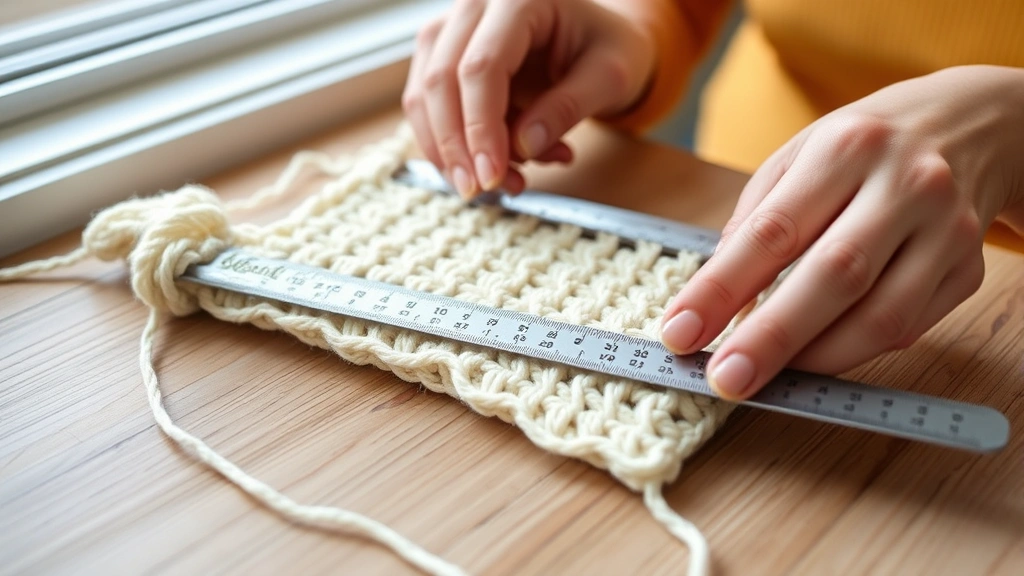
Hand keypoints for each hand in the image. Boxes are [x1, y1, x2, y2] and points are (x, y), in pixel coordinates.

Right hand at [402, 0, 655, 197]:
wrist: (598, 36)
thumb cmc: (608, 47)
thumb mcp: (609, 77)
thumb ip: (567, 108)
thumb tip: (523, 146)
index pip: (482, 67)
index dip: (481, 127)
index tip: (493, 175)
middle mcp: (475, 5)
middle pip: (441, 80)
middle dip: (456, 146)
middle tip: (482, 190)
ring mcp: (451, 28)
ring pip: (423, 94)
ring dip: (450, 150)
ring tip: (501, 182)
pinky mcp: (442, 55)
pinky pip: (429, 106)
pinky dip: (454, 145)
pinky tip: (496, 164)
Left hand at [661, 65, 1023, 399]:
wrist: (974, 124)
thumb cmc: (865, 146)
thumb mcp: (800, 154)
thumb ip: (756, 218)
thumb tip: (718, 295)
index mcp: (846, 148)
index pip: (773, 231)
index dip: (721, 288)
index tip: (679, 331)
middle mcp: (905, 185)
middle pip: (834, 275)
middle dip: (771, 337)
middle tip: (724, 379)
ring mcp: (946, 230)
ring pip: (881, 314)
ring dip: (815, 357)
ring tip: (764, 378)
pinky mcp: (969, 270)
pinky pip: (907, 328)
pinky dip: (853, 351)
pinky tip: (815, 357)